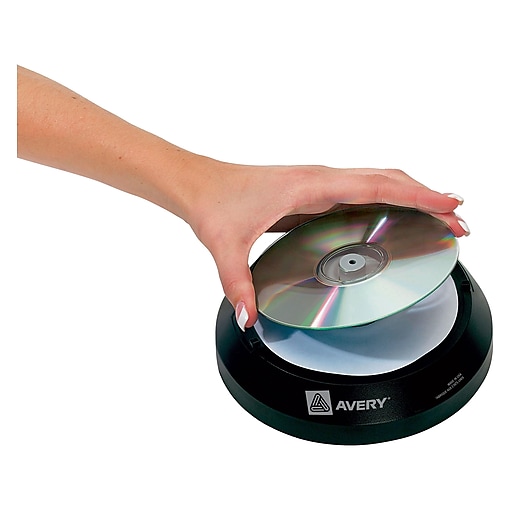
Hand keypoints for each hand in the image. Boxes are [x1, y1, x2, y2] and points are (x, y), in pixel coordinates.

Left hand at [180, 161, 467, 329]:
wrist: (199, 184)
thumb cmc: (214, 202)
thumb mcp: (226, 247)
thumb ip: (238, 285)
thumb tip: (249, 317)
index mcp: (309, 186)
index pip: (377, 185)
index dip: (418, 194)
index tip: (450, 205)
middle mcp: (320, 180)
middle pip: (387, 181)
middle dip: (427, 197)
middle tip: (458, 219)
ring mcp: (318, 184)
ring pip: (377, 183)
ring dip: (410, 196)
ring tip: (439, 216)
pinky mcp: (313, 193)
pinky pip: (359, 193)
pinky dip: (386, 200)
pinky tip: (394, 217)